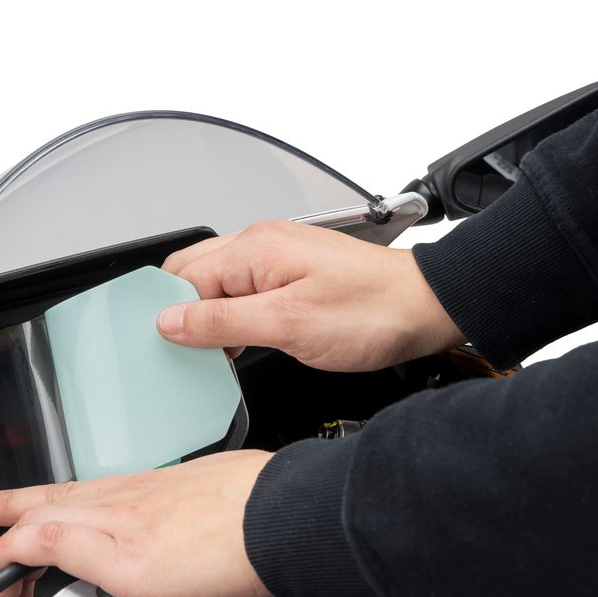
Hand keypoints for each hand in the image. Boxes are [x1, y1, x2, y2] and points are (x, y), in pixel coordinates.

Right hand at [0, 450, 272, 596]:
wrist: (280, 520)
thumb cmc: (217, 547)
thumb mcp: (131, 567)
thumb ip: (73, 548)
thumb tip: (24, 540)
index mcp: (104, 515)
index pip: (36, 529)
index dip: (5, 549)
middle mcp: (122, 494)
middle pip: (51, 501)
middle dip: (9, 509)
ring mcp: (151, 488)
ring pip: (81, 492)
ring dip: (44, 503)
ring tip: (24, 507)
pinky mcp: (178, 489)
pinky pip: (113, 490)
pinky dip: (87, 499)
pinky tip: (98, 506)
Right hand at [157, 220, 464, 371]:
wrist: (426, 307)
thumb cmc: (373, 311)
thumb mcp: (288, 325)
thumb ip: (222, 321)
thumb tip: (170, 320)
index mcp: (253, 248)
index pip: (182, 277)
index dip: (171, 315)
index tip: (172, 348)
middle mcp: (261, 244)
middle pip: (193, 274)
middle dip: (184, 314)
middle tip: (194, 353)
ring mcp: (277, 256)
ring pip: (217, 284)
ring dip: (212, 318)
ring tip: (226, 351)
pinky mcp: (292, 273)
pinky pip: (244, 290)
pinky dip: (235, 316)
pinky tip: (246, 341)